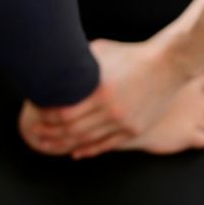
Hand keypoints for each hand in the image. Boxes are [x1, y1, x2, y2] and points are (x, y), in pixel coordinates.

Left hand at [20, 38, 197, 156]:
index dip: (47, 118)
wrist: (168, 64)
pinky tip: (76, 152)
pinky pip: (107, 145)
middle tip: (34, 134)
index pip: (64, 113)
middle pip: (72, 130)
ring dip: (65, 145)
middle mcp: (111, 110)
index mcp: (100, 91)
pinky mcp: (134, 129)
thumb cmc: (131, 54)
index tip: (34, 117)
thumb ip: (80, 64)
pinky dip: (89, 150)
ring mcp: (124, 122)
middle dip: (50, 134)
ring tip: (48, 146)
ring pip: (88, 141)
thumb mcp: (101, 52)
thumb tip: (56, 64)